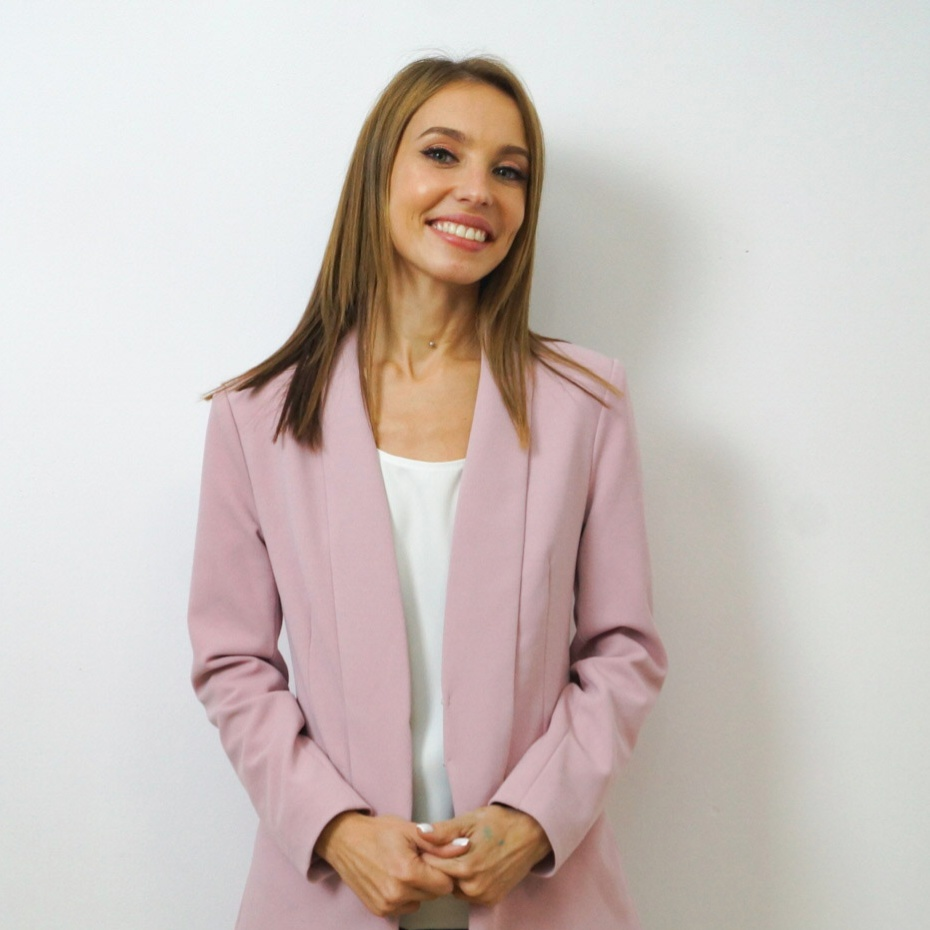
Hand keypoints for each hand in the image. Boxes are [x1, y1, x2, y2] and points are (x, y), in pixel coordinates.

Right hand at [314, 812, 462, 917]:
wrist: (345, 841)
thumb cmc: (379, 831)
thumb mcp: (410, 830)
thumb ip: (439, 843)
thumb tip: (466, 846)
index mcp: (407, 872)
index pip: (445, 884)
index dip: (443, 869)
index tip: (434, 858)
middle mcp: (397, 894)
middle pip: (433, 894)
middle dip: (431, 878)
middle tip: (417, 859)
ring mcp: (386, 905)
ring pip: (420, 902)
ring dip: (418, 888)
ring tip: (405, 866)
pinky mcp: (379, 910)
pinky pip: (404, 907)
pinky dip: (404, 895)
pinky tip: (394, 877)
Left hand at [416, 805, 551, 906]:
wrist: (532, 834)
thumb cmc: (502, 822)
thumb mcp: (470, 820)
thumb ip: (443, 830)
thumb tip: (420, 832)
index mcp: (467, 867)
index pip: (431, 866)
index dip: (428, 852)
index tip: (431, 842)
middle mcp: (475, 887)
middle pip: (441, 878)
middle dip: (439, 863)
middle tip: (449, 845)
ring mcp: (484, 896)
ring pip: (453, 888)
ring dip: (452, 874)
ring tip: (463, 853)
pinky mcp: (492, 900)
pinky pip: (467, 894)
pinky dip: (465, 882)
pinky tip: (472, 865)